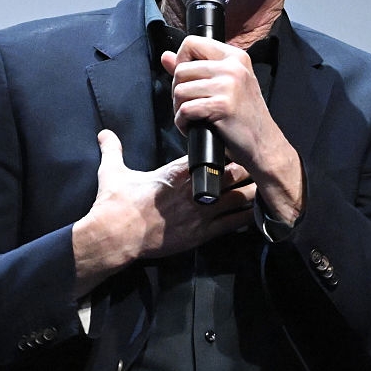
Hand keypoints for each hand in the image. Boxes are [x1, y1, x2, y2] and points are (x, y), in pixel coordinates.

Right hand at [70, 130, 255, 296]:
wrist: (114, 236)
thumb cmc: (115, 204)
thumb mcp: (113, 173)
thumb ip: (113, 150)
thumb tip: (104, 134)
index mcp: (176, 173)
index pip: (210, 155)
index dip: (226, 149)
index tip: (236, 142)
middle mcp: (192, 190)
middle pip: (231, 173)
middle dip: (246, 167)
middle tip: (259, 160)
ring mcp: (199, 213)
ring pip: (238, 197)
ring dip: (252, 190)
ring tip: (266, 183)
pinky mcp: (201, 234)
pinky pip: (232, 224)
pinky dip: (248, 217)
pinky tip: (261, 211)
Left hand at [161, 37, 303, 222]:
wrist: (264, 144)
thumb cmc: (244, 116)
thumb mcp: (225, 85)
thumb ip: (195, 68)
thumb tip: (166, 57)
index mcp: (235, 57)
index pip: (192, 43)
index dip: (181, 62)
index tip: (187, 79)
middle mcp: (233, 67)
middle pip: (181, 70)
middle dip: (178, 92)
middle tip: (190, 106)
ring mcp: (229, 85)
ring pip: (180, 90)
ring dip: (180, 109)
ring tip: (193, 117)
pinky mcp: (222, 106)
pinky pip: (185, 110)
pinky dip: (183, 123)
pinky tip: (194, 127)